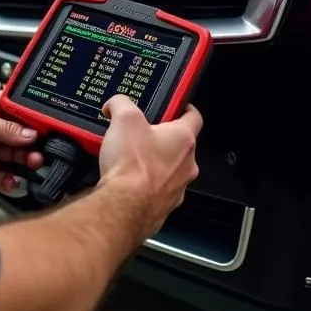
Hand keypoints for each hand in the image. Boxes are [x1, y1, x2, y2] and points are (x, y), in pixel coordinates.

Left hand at [0, 93, 43, 196]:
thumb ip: (5, 128)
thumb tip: (30, 133)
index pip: (23, 111)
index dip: (36, 118)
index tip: (49, 125)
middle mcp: (0, 132)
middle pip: (28, 137)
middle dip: (38, 143)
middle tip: (43, 148)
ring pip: (23, 158)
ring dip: (30, 161)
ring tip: (34, 162)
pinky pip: (11, 179)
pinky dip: (15, 180)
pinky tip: (14, 178)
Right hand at [97, 94, 201, 240]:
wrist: (124, 207)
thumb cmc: (132, 166)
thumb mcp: (124, 118)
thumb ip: (122, 103)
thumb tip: (116, 103)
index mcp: (183, 139)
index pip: (194, 116)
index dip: (184, 107)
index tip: (176, 105)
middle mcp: (186, 165)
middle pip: (178, 145)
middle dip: (160, 138)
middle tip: (139, 134)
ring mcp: (176, 188)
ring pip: (168, 169)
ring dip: (153, 163)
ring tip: (128, 158)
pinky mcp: (163, 207)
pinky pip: (155, 190)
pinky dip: (143, 184)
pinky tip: (125, 180)